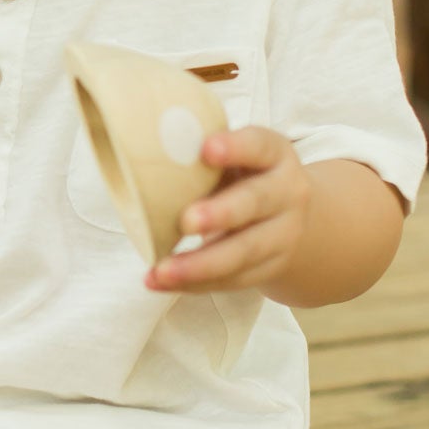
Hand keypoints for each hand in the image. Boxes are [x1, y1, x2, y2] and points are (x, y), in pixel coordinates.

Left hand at [143, 127, 310, 294]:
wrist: (288, 213)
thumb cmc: (243, 174)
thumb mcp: (234, 154)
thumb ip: (199, 152)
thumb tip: (139, 146)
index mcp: (275, 154)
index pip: (259, 145)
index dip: (236, 147)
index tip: (206, 149)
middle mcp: (287, 193)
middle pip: (256, 202)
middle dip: (221, 213)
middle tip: (186, 221)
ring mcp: (283, 234)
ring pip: (244, 251)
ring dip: (200, 264)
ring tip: (162, 271)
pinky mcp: (271, 267)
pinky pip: (233, 279)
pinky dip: (195, 283)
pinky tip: (162, 282)